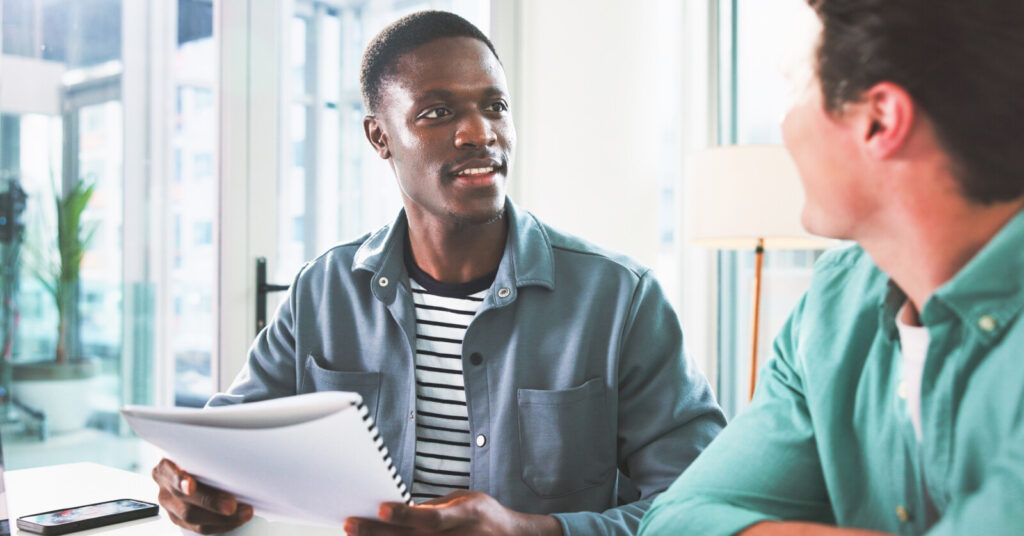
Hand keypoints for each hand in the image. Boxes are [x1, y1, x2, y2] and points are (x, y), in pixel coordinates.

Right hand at [152, 458, 253, 533]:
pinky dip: (223, 524)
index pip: (168, 473)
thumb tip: (234, 452)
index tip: (191, 486)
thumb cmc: (200, 458)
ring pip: (193, 518)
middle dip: (211, 502)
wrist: (195, 469)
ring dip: (222, 518)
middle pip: (184, 499)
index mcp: (165, 468)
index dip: (179, 480)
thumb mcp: (198, 452)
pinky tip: (237, 519)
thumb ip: (207, 455)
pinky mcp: (182, 521)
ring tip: (244, 512)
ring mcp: (172, 507)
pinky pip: (202, 528)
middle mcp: (165, 489)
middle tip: (231, 505)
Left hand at [343, 491, 562, 535]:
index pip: (431, 517)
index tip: (382, 508)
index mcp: (463, 515)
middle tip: (351, 524)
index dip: (405, 515)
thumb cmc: (484, 516)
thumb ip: (434, 507)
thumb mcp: (465, 500)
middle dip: (377, 532)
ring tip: (355, 535)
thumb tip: (400, 508)